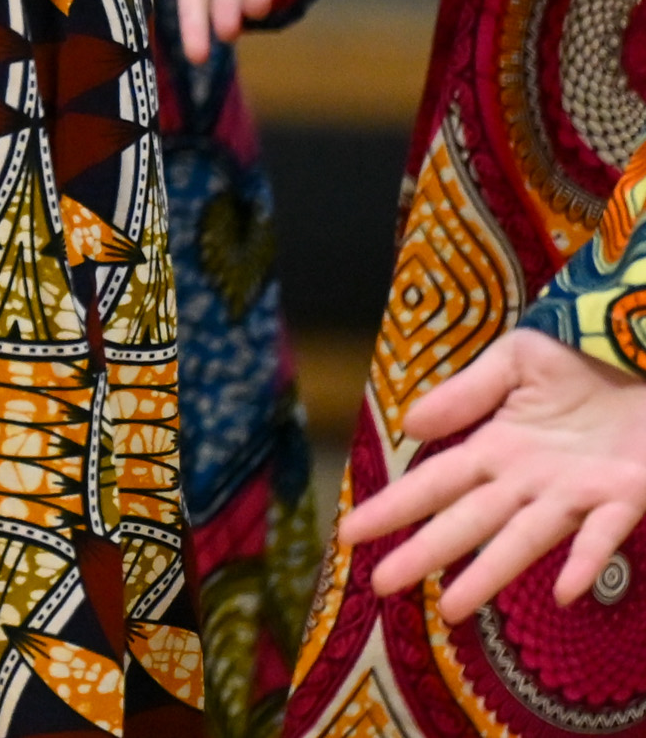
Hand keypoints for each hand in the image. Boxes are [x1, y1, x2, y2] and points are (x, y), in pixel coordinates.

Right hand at [343, 330, 645, 616]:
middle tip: (380, 585)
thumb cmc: (586, 370)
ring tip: (450, 608)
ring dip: (490, 574)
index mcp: (498, 450)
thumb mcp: (517, 360)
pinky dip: (584, 561)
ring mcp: (575, 496)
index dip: (394, 508)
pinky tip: (563, 590)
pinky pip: (602, 534)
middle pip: (468, 521)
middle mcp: (528, 484)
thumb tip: (409, 424)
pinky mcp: (625, 498)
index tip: (350, 534)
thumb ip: (466, 392)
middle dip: (424, 552)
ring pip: (524, 539)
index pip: (435, 483)